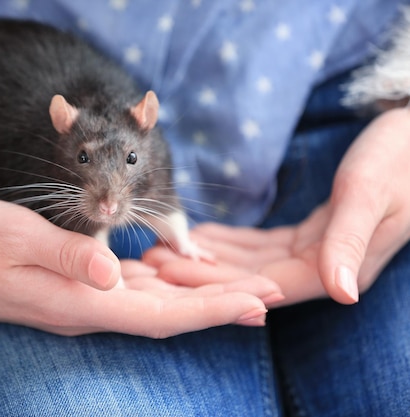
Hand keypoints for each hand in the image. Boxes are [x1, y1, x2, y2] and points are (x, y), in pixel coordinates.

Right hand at [0, 198, 280, 337]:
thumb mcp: (11, 241)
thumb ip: (65, 256)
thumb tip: (114, 274)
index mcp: (75, 302)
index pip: (159, 314)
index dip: (212, 309)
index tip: (258, 302)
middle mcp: (83, 307)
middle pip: (165, 312)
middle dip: (219, 304)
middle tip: (270, 293)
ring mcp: (76, 298)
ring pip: (150, 301)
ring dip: (196, 295)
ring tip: (237, 284)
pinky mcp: (69, 284)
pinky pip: (127, 289)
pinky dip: (160, 282)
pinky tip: (177, 270)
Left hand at [144, 108, 409, 305]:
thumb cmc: (402, 157)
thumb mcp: (371, 192)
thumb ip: (350, 240)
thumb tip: (341, 293)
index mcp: (342, 265)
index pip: (266, 285)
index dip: (217, 284)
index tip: (172, 274)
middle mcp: (328, 266)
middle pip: (252, 278)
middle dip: (202, 272)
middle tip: (154, 262)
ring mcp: (321, 250)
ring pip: (254, 262)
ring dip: (211, 258)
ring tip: (167, 249)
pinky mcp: (315, 232)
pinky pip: (265, 244)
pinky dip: (234, 242)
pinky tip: (204, 238)